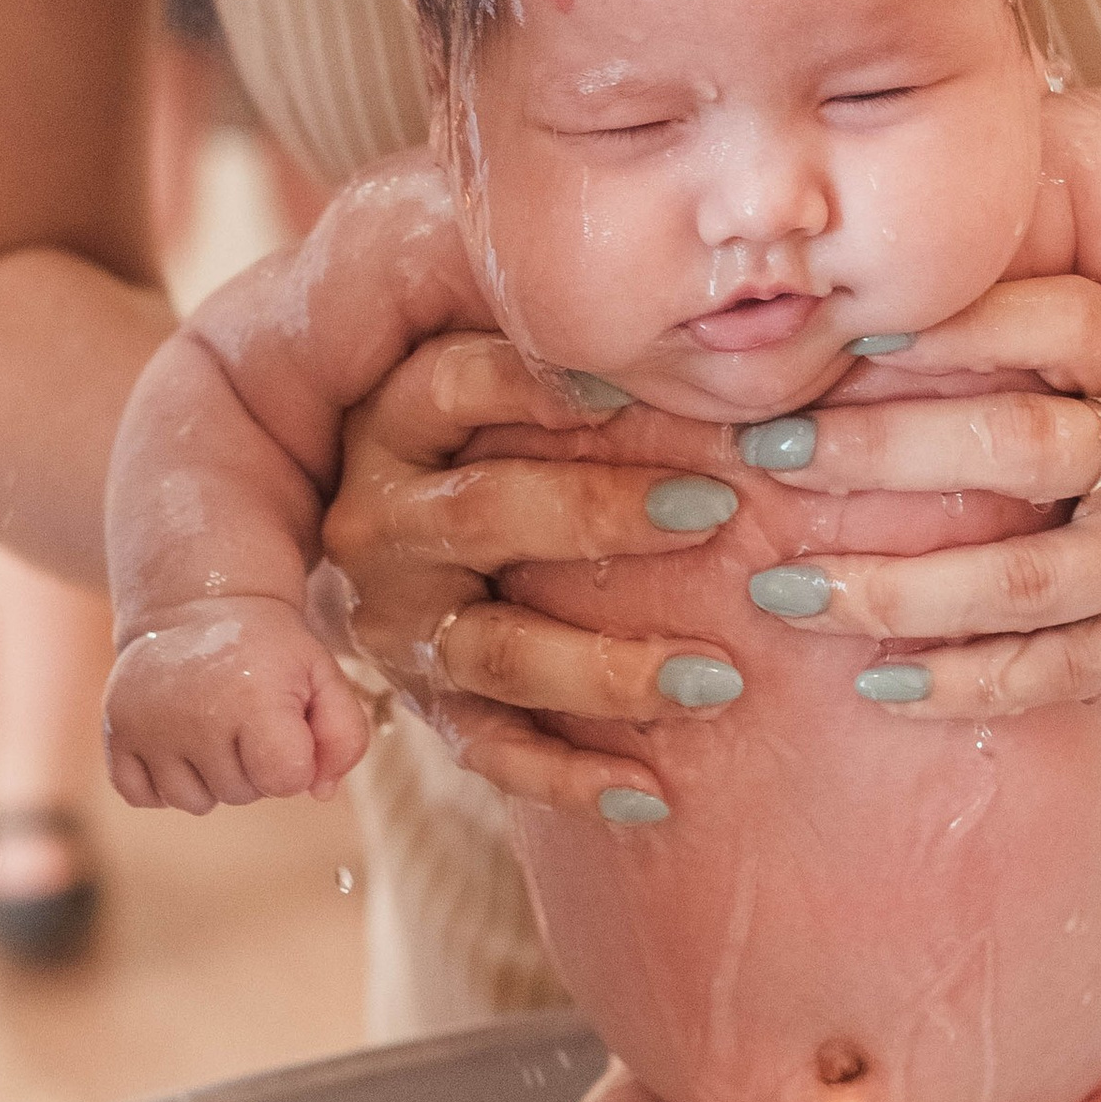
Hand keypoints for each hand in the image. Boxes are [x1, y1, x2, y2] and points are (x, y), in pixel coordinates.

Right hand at [104, 599, 370, 816]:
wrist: (197, 605)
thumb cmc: (268, 649)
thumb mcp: (323, 675)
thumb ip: (344, 735)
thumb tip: (319, 791)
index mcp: (253, 697)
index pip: (285, 780)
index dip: (295, 761)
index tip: (287, 726)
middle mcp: (195, 715)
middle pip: (242, 794)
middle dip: (254, 766)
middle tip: (247, 716)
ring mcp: (148, 726)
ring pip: (193, 802)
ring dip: (210, 777)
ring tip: (213, 725)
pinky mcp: (115, 732)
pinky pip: (143, 796)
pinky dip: (162, 781)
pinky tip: (177, 741)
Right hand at [322, 333, 742, 819]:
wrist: (398, 540)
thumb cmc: (494, 428)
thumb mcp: (499, 365)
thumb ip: (573, 336)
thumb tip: (715, 307)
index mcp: (398, 419)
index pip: (457, 385)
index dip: (539, 383)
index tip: (634, 385)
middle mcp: (382, 521)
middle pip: (486, 515)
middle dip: (602, 513)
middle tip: (718, 507)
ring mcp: (400, 621)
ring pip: (497, 650)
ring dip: (607, 669)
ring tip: (717, 679)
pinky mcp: (425, 702)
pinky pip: (491, 750)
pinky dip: (569, 778)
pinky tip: (652, 794)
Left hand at [721, 278, 1100, 718]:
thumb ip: (1035, 292)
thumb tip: (891, 236)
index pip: (1064, 321)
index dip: (958, 322)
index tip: (847, 329)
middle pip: (1021, 448)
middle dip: (881, 450)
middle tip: (770, 451)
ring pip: (1022, 581)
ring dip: (892, 591)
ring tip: (781, 589)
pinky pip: (1051, 673)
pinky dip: (959, 684)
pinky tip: (873, 684)